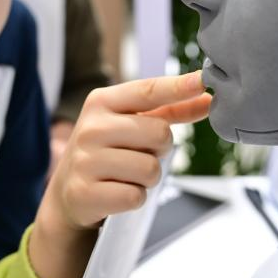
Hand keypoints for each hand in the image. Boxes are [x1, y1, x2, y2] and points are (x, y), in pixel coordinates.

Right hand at [30, 71, 210, 277]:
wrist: (68, 192)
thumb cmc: (109, 150)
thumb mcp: (132, 123)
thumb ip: (170, 110)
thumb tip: (208, 98)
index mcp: (102, 102)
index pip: (147, 91)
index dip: (178, 87)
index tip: (202, 80)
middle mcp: (91, 127)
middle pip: (159, 134)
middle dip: (160, 149)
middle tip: (141, 153)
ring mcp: (85, 160)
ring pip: (150, 169)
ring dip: (148, 177)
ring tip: (127, 175)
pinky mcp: (85, 193)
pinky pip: (136, 196)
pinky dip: (135, 197)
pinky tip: (118, 192)